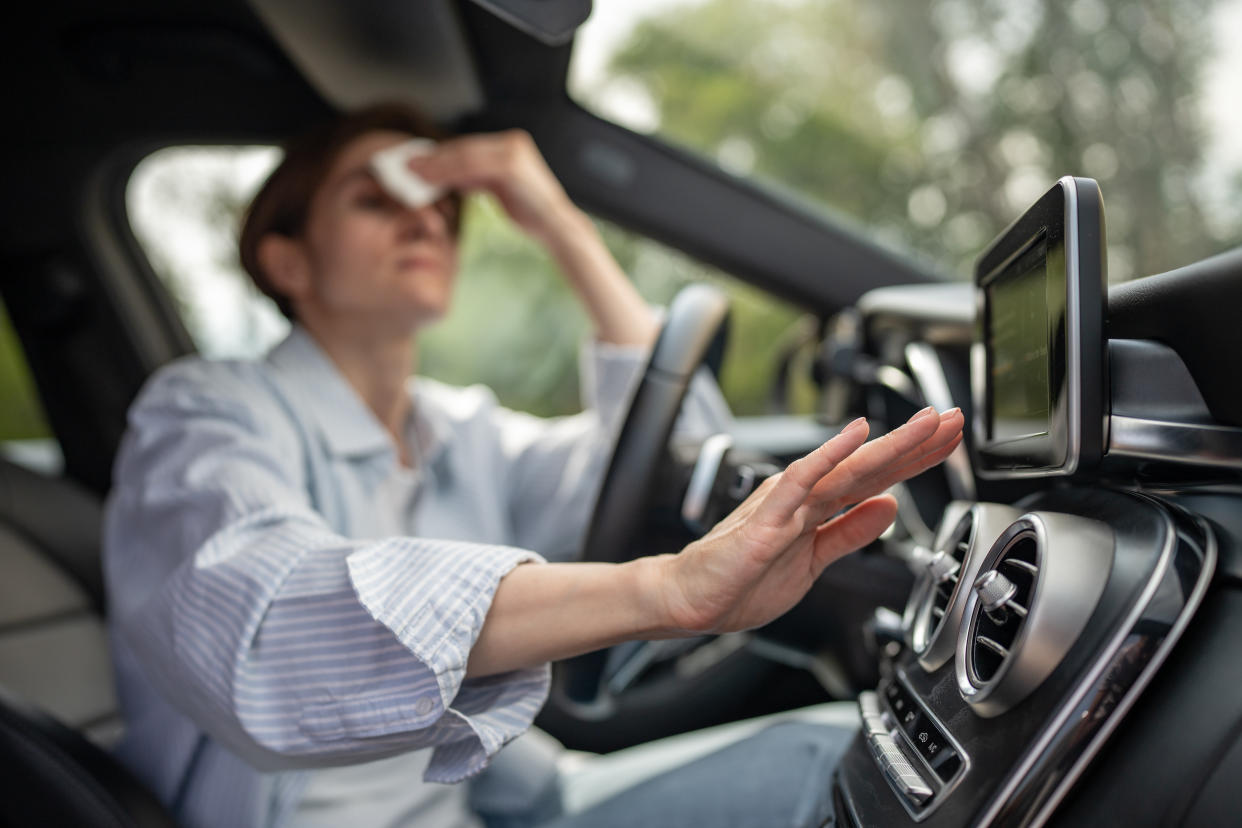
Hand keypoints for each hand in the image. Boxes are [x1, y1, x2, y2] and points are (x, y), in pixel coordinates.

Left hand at [407, 130, 580, 247]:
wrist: (556, 227)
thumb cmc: (530, 211)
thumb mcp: (498, 190)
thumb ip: (477, 178)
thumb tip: (449, 177)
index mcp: (511, 146)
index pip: (468, 148)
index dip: (440, 154)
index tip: (416, 161)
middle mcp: (512, 144)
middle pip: (463, 149)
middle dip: (432, 158)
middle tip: (405, 165)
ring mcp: (513, 152)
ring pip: (464, 156)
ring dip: (435, 165)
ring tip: (411, 173)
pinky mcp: (511, 166)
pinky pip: (472, 168)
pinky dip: (449, 173)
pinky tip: (430, 181)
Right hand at [656, 407, 964, 634]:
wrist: (691, 601)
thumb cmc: (742, 582)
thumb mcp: (815, 562)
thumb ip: (850, 533)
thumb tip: (889, 508)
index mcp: (816, 508)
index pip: (876, 478)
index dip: (915, 459)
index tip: (950, 440)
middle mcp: (805, 498)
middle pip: (870, 465)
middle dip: (915, 443)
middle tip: (954, 419)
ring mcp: (786, 505)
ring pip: (846, 467)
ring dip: (888, 444)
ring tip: (925, 424)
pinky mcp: (767, 520)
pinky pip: (802, 481)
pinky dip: (828, 456)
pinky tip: (854, 436)